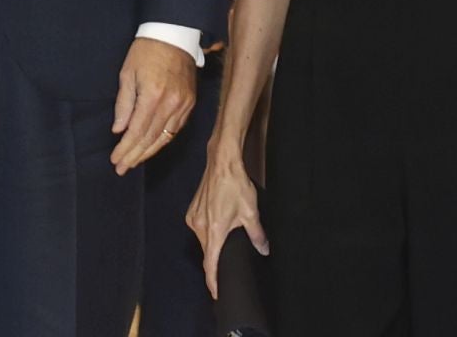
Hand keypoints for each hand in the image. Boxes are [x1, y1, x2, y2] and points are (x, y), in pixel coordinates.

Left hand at [110, 37, 194, 175]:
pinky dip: (163, 140)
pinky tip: (153, 146)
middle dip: (134, 156)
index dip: (125, 149)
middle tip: (122, 168)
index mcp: (152, 96)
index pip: (137, 132)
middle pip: (151, 139)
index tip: (115, 160)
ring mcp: (183, 105)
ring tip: (134, 162)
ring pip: (165, 138)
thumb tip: (119, 130)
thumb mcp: (127, 73)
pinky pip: (176, 129)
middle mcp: (170, 104)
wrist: (174, 35)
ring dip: (148, 152)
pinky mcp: (190, 103)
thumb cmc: (146, 51)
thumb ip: (124, 104)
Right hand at [186, 145, 268, 299]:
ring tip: (225, 243)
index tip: (216, 294)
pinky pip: (199, 229)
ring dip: (212, 244)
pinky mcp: (192, 210)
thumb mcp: (251, 212)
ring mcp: (193, 218)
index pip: (210, 264)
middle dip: (216, 260)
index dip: (213, 281)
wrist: (222, 162)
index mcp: (213, 231)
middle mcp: (199, 227)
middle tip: (227, 267)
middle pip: (206, 252)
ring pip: (203, 240)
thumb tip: (264, 250)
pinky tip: (218, 227)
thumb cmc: (236, 185)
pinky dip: (208, 233)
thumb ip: (257, 234)